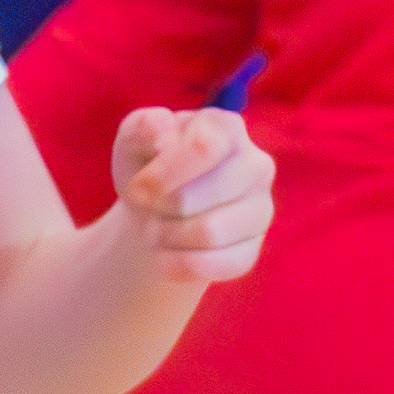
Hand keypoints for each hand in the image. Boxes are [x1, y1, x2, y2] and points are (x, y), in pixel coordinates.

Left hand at [107, 105, 274, 290]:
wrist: (158, 210)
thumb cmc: (149, 166)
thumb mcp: (133, 140)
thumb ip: (143, 128)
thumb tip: (164, 133)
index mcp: (227, 128)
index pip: (203, 148)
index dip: (162, 175)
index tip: (138, 188)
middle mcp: (256, 165)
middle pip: (198, 197)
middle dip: (158, 207)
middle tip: (146, 206)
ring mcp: (261, 209)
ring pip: (209, 233)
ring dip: (166, 236)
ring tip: (154, 229)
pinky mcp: (253, 249)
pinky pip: (218, 265)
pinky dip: (179, 265)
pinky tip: (164, 257)